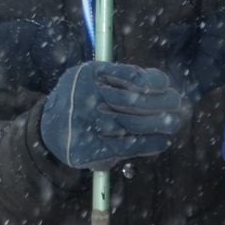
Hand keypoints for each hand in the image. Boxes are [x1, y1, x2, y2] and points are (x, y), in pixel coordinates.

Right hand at [39, 61, 185, 170]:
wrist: (48, 128)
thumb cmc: (81, 98)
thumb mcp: (93, 77)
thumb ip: (122, 77)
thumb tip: (161, 83)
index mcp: (88, 75)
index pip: (130, 77)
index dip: (153, 82)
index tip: (165, 85)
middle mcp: (85, 98)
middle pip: (134, 101)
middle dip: (162, 103)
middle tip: (176, 104)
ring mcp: (86, 125)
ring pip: (133, 125)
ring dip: (159, 124)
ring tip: (173, 123)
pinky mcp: (88, 148)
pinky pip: (126, 147)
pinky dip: (149, 145)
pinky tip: (161, 141)